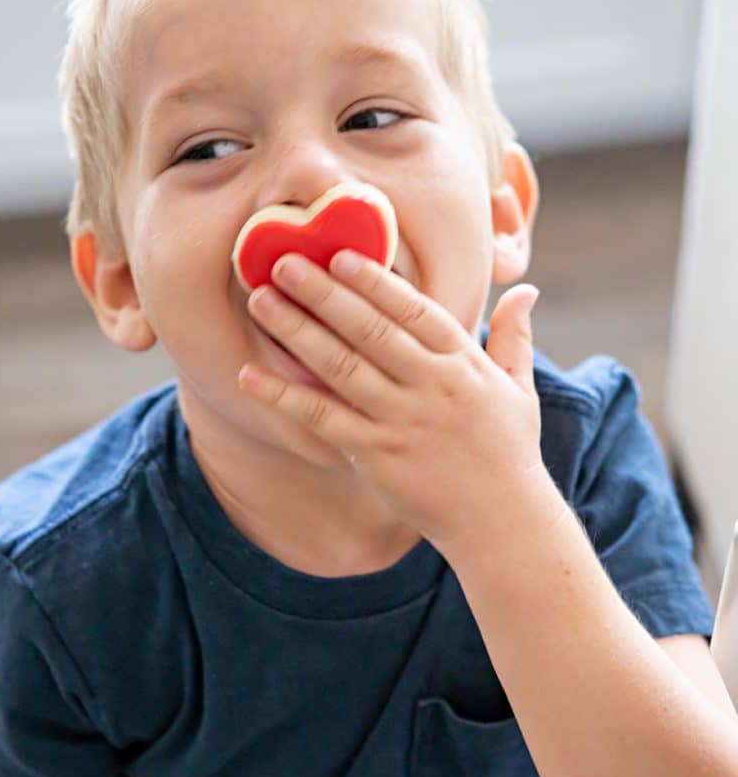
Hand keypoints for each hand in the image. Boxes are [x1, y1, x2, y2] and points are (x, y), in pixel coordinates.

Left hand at [239, 249, 553, 553]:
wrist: (504, 523)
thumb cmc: (509, 452)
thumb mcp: (519, 389)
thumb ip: (514, 336)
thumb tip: (527, 289)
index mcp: (464, 362)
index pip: (414, 309)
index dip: (375, 279)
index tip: (339, 253)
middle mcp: (432, 385)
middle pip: (370, 328)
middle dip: (324, 292)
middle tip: (283, 261)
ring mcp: (402, 420)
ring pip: (341, 365)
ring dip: (298, 330)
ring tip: (262, 300)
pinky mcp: (377, 455)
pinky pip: (323, 418)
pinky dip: (284, 395)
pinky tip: (250, 375)